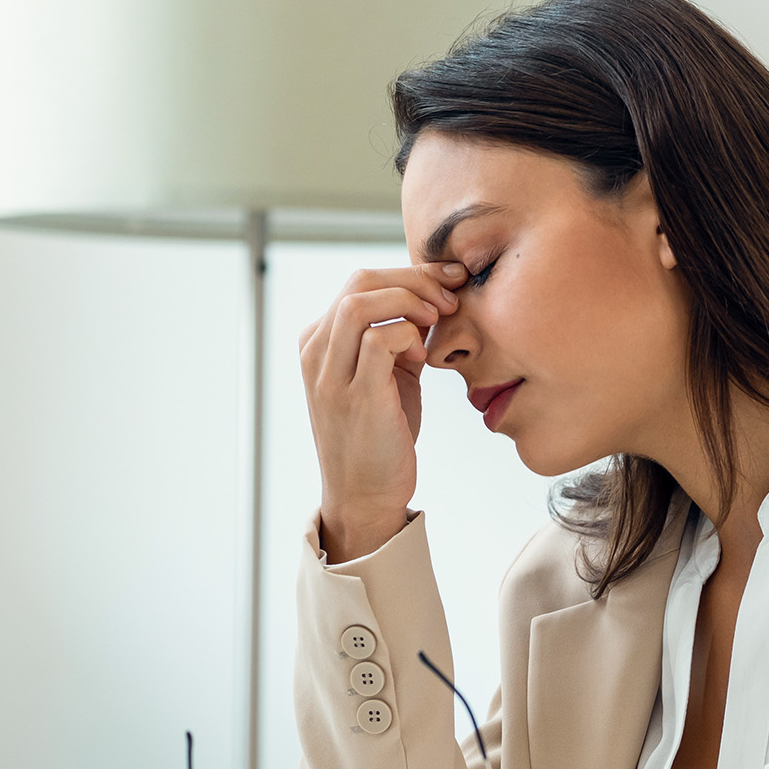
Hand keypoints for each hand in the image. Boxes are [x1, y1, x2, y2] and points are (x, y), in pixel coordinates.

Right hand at [297, 262, 468, 561]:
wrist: (365, 495)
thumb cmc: (380, 436)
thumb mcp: (386, 377)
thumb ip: (398, 339)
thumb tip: (431, 301)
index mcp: (320, 341)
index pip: (361, 281)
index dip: (411, 272)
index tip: (451, 281)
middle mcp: (316, 352)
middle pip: (360, 281)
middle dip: (414, 278)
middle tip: (451, 296)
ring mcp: (330, 374)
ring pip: (361, 301)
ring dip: (410, 300)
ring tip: (440, 317)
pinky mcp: (355, 396)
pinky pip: (378, 340)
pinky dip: (408, 335)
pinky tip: (424, 354)